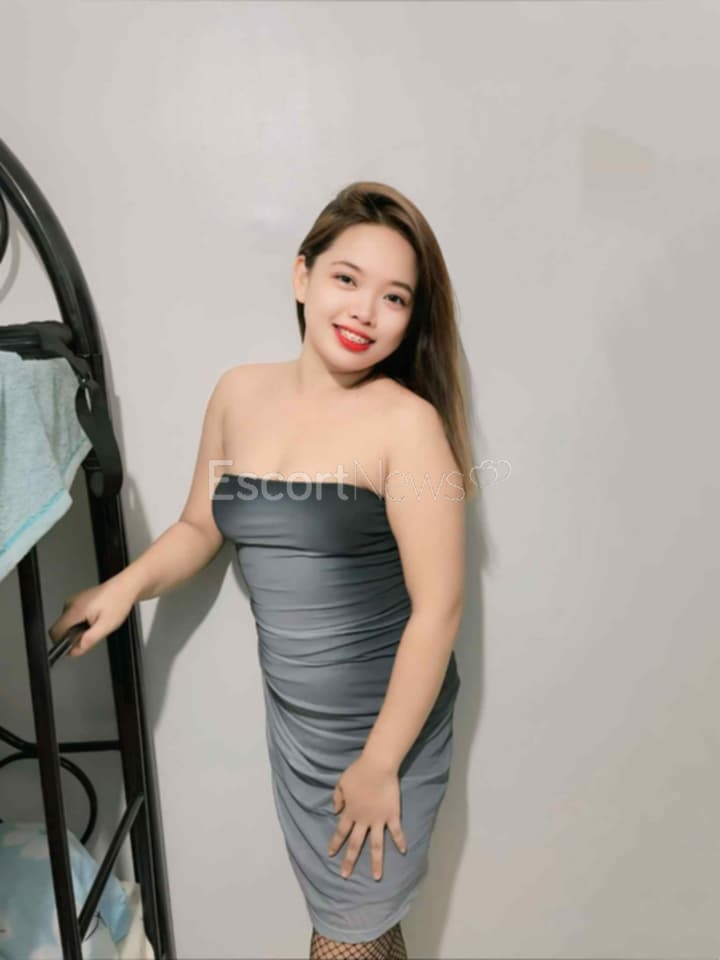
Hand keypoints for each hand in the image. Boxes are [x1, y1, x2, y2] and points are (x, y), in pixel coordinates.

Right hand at [48, 575, 136, 657]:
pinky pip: (75, 617)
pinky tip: (97, 618)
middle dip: (75, 636)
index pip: (55, 632)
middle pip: (62, 629)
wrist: (126, 587)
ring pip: (69, 623)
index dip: (63, 643)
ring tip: (98, 623)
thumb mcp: (106, 626)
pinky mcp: (79, 601)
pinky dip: (84, 622)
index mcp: (74, 610)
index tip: (76, 646)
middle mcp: (71, 604)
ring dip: (80, 629)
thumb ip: (88, 640)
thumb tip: (74, 651)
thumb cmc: (118, 601)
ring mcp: (74, 601)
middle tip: (94, 632)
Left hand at [327, 754, 406, 881]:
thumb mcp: (341, 783)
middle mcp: (363, 820)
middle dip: (349, 860)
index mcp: (350, 812)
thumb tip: (336, 811)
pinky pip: (396, 831)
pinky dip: (400, 841)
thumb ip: (338, 798)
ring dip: (376, 862)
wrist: (377, 766)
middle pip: (355, 843)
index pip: (341, 832)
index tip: (330, 854)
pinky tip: (403, 851)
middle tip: (345, 876)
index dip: (335, 843)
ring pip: (376, 845)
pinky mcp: (392, 815)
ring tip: (376, 877)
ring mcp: (379, 819)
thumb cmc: (358, 772)